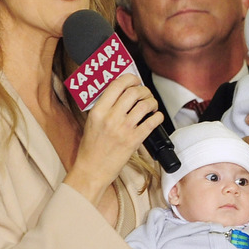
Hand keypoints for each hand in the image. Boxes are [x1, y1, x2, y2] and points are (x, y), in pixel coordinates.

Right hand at [65, 73, 162, 204]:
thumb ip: (105, 107)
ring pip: (145, 105)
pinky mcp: (134, 141)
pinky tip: (156, 117)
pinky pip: (152, 122)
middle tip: (145, 94)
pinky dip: (158, 117)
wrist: (92, 170)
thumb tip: (121, 92)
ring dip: (152, 102)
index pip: (117, 85)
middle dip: (144, 90)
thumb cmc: (91, 148)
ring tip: (151, 106)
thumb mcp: (91, 122)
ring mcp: (123, 129)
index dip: (130, 78)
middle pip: (133, 92)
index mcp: (98, 111)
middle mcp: (110, 117)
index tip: (135, 80)